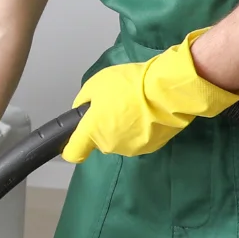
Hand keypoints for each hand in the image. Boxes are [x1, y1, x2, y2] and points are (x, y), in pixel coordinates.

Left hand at [62, 31, 238, 162]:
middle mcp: (109, 145)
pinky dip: (140, 130)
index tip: (75, 140)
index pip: (73, 153)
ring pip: (119, 140)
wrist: (168, 92)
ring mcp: (131, 149)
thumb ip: (84, 101)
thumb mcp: (96, 85)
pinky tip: (148, 114)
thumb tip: (83, 110)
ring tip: (135, 107)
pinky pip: (138, 139)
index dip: (70, 148)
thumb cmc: (128, 86)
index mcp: (92, 131)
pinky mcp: (152, 147)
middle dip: (102, 127)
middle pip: (99, 141)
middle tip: (114, 106)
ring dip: (123, 128)